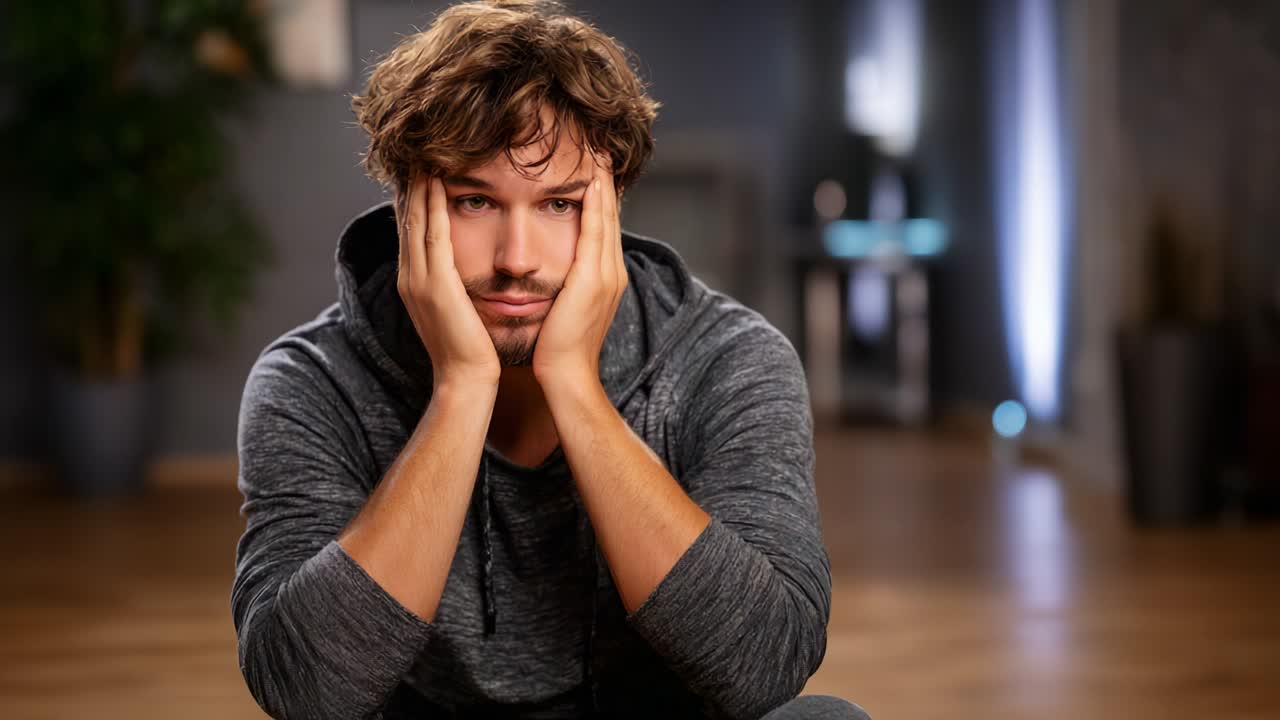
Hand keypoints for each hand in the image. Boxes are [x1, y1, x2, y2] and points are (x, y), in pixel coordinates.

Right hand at [397, 173, 499, 389]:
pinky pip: (432, 233)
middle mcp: (410, 277)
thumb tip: (459, 271)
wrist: (467, 380)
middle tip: (414, 151)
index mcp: (414, 283)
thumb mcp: (455, 311)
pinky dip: (432, 205)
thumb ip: (451, 287)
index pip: (409, 231)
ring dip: (418, 185)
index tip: (418, 170)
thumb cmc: (469, 349)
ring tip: (422, 154)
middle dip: (410, 185)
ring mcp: (419, 280)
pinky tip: (436, 181)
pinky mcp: (435, 283)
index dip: (412, 199)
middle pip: (405, 219)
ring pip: (414, 220)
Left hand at [532, 155, 626, 386]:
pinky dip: (595, 205)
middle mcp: (612, 273)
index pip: (604, 230)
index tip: (595, 171)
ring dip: (603, 185)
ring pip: (607, 219)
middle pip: (611, 217)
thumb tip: (553, 274)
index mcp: (605, 279)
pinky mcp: (594, 280)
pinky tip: (590, 182)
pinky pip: (596, 233)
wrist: (566, 377)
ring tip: (598, 156)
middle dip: (607, 183)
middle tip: (602, 150)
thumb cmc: (557, 350)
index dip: (602, 199)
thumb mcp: (564, 311)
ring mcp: (607, 276)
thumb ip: (564, 288)